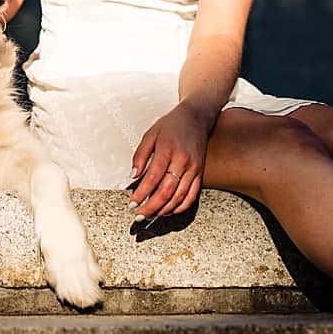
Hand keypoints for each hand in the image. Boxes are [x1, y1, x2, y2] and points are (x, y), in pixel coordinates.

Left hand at [130, 103, 213, 219]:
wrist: (196, 118)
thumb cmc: (171, 125)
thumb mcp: (150, 135)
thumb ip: (140, 156)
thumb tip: (133, 176)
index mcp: (168, 151)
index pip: (152, 179)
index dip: (141, 194)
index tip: (132, 204)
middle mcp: (183, 162)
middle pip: (166, 191)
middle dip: (152, 206)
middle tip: (140, 215)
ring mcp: (194, 169)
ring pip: (179, 196)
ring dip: (164, 209)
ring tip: (152, 215)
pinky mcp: (200, 173)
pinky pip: (192, 195)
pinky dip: (181, 206)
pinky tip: (169, 210)